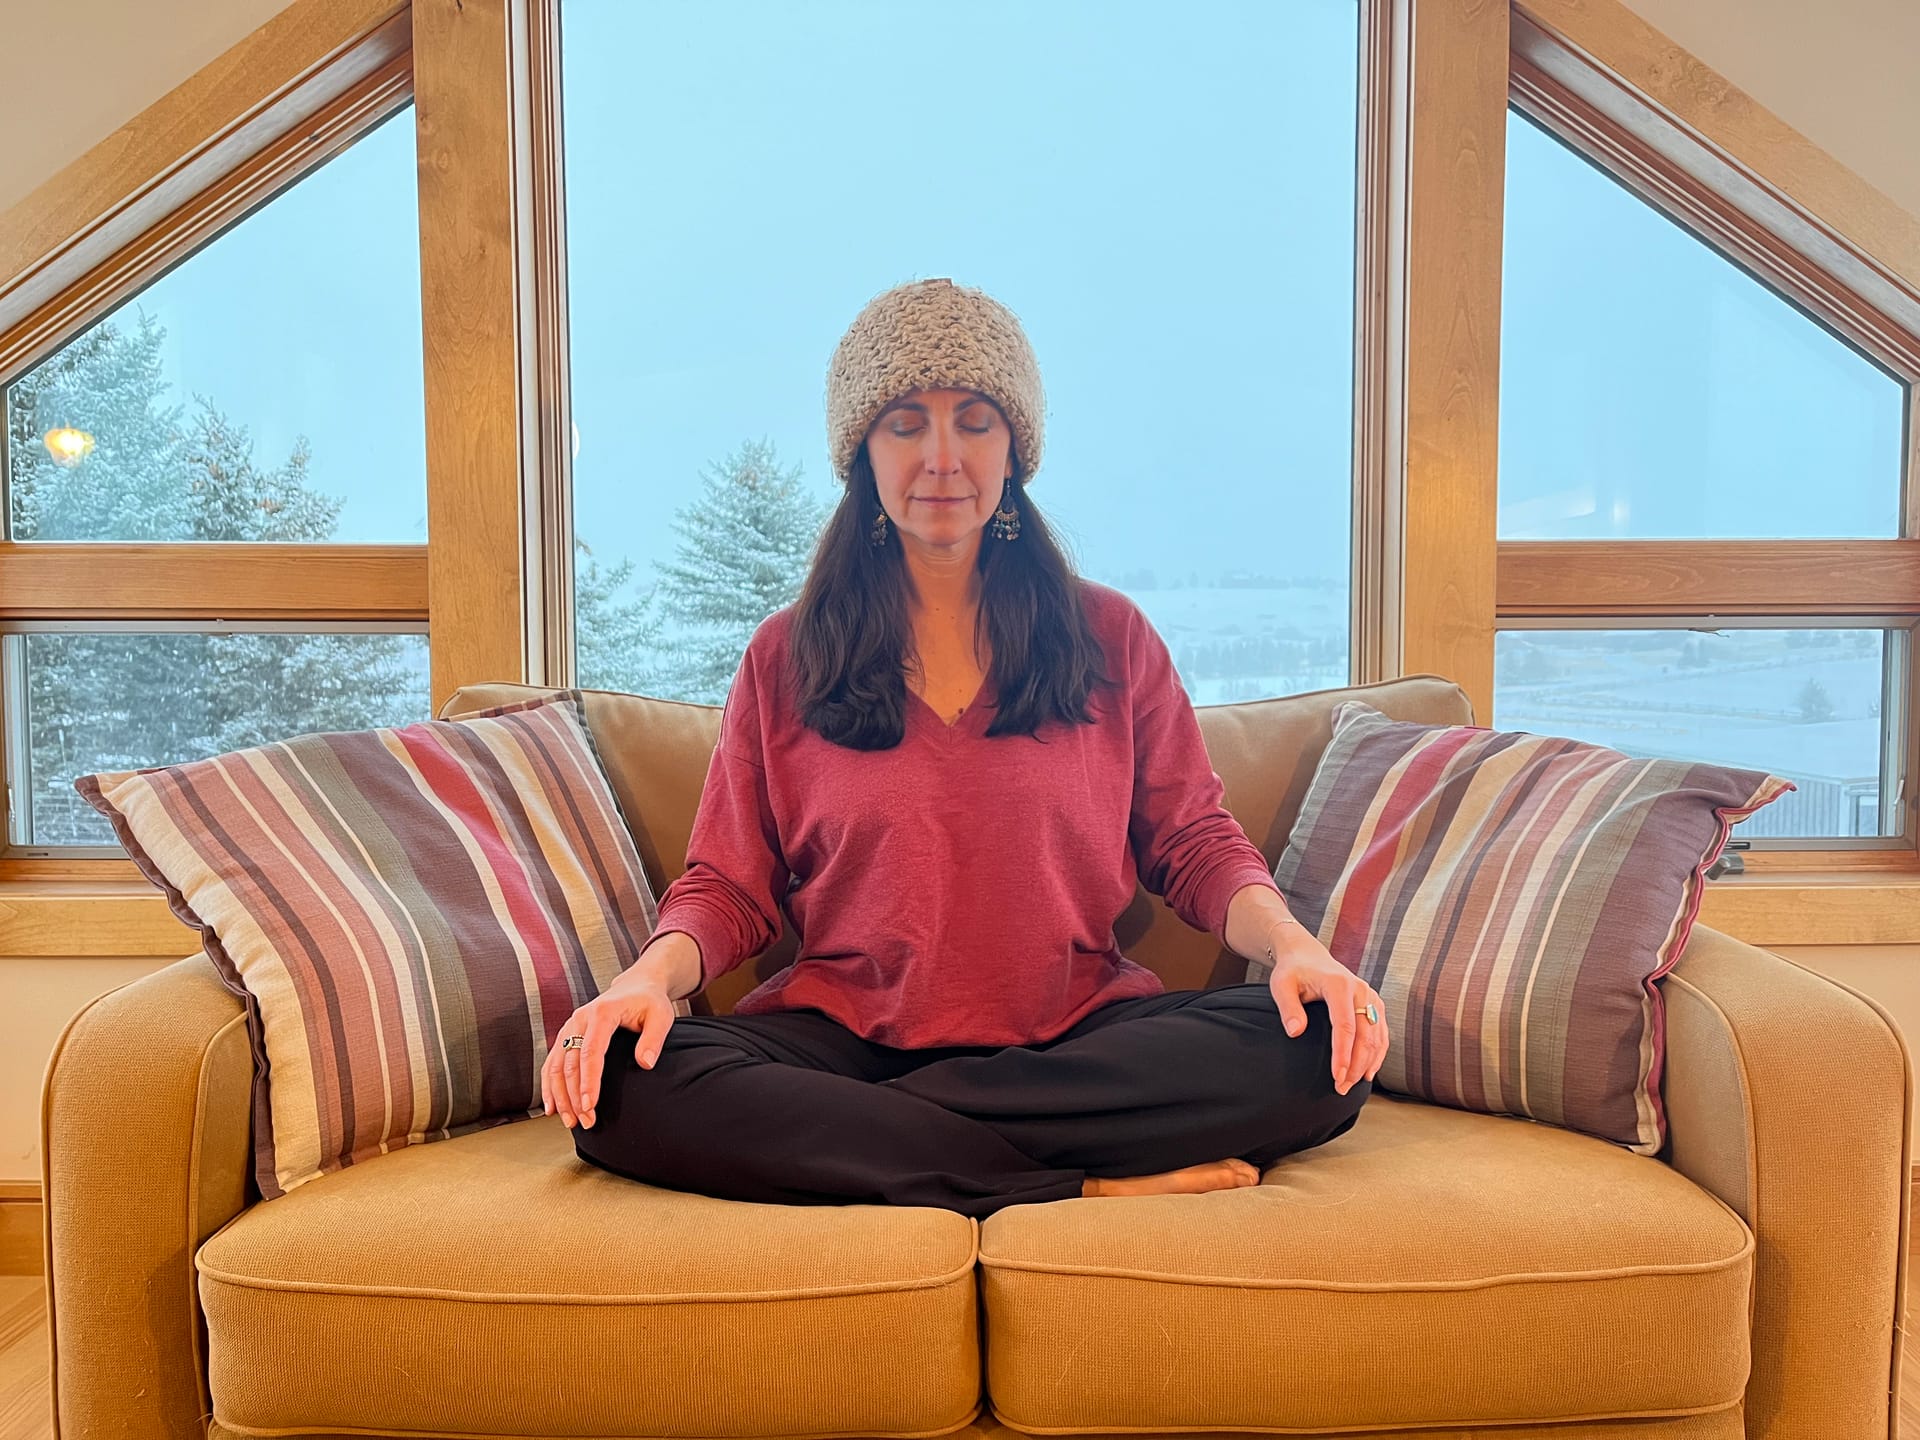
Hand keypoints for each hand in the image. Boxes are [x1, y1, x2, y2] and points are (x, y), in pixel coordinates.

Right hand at [540, 972, 676, 1129]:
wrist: (636, 985)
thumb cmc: (649, 1002)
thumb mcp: (661, 1016)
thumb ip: (654, 1039)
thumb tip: (645, 1064)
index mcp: (602, 1012)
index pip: (591, 1051)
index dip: (589, 1081)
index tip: (590, 1104)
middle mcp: (580, 1018)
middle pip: (571, 1062)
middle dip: (574, 1095)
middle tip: (585, 1121)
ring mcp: (571, 1026)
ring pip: (557, 1065)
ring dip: (560, 1095)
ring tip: (569, 1121)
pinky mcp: (567, 1034)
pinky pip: (553, 1062)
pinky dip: (549, 1085)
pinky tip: (552, 1106)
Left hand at [1265, 925, 1388, 1096]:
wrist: (1308, 956)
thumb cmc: (1293, 972)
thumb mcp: (1281, 985)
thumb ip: (1288, 1008)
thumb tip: (1295, 1033)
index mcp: (1338, 985)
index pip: (1345, 1026)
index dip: (1343, 1054)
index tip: (1336, 1076)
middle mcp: (1360, 990)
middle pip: (1365, 1035)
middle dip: (1355, 1065)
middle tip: (1341, 1089)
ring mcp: (1370, 996)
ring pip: (1377, 1036)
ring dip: (1367, 1064)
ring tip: (1351, 1085)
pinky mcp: (1375, 1004)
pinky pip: (1382, 1033)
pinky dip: (1378, 1054)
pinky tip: (1368, 1072)